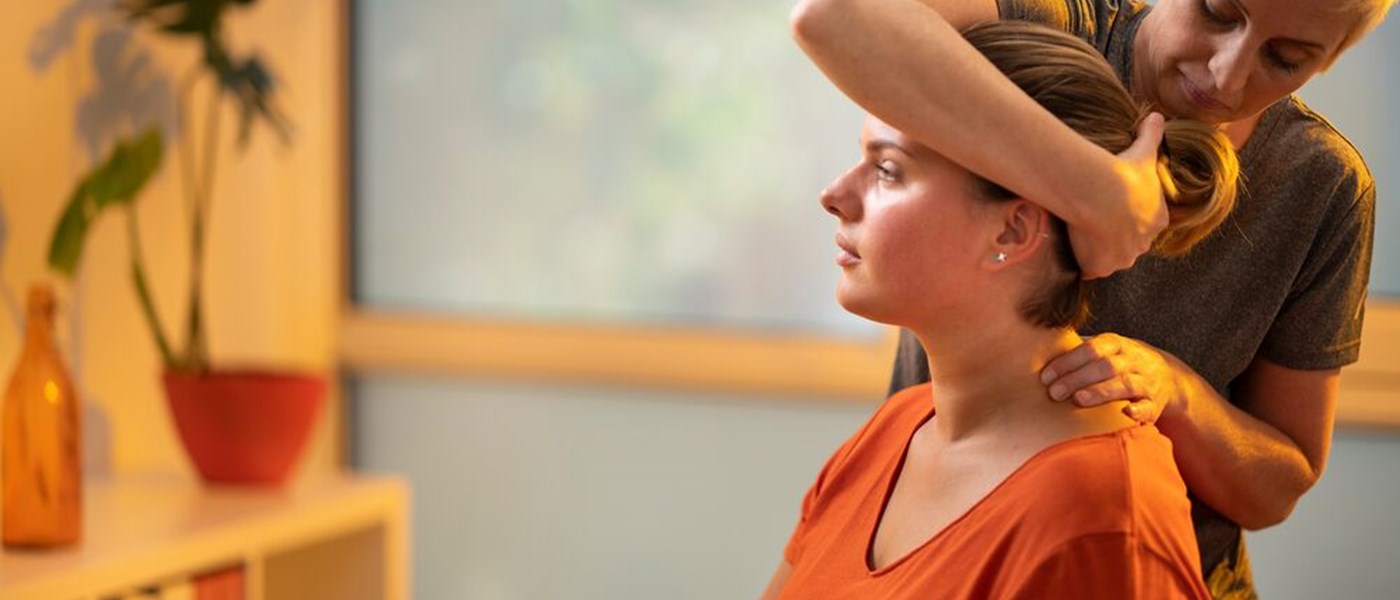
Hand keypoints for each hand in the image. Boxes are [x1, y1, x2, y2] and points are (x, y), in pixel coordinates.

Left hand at [1039, 333, 1181, 424]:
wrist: (1167, 376)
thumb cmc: (1119, 363)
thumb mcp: (1104, 350)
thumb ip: (1076, 353)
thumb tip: (1033, 354)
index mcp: (1116, 344)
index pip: (1091, 349)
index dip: (1068, 362)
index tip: (1046, 377)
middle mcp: (1133, 360)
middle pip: (1106, 366)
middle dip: (1078, 378)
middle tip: (1055, 393)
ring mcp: (1146, 381)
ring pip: (1126, 384)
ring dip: (1102, 392)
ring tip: (1079, 400)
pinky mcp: (1155, 403)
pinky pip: (1148, 406)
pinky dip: (1137, 411)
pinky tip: (1124, 414)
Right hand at [1069, 112, 1169, 278]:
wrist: (1101, 192)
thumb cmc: (1124, 173)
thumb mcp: (1143, 151)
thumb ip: (1152, 135)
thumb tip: (1156, 115)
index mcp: (1157, 219)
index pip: (1146, 224)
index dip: (1129, 218)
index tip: (1112, 210)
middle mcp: (1143, 243)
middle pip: (1129, 244)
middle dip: (1115, 238)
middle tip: (1094, 224)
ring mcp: (1122, 258)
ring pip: (1111, 258)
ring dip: (1098, 252)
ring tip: (1079, 237)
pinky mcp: (1100, 267)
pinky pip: (1090, 269)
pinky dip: (1082, 263)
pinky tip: (1070, 250)